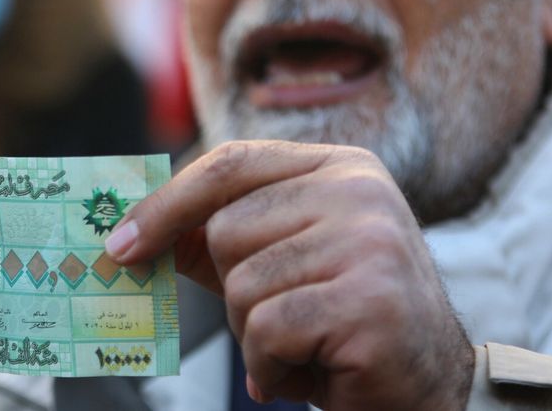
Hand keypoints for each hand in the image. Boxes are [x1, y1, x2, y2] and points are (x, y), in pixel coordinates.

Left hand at [104, 140, 473, 410]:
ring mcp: (369, 240)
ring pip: (241, 282)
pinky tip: (312, 370)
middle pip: (226, 229)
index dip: (167, 203)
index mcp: (340, 167)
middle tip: (279, 324)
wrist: (431, 388)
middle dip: (233, 291)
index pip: (230, 163)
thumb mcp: (284, 266)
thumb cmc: (346, 324)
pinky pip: (267, 328)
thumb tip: (135, 230)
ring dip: (255, 334)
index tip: (121, 242)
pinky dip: (271, 364)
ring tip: (304, 348)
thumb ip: (222, 239)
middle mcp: (359, 190)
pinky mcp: (368, 298)